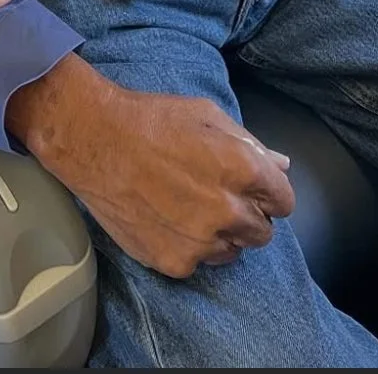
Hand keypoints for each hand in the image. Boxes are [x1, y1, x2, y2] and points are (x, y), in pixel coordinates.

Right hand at [6, 55, 294, 278]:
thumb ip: (248, 142)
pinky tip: (167, 218)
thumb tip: (281, 164)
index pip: (284, 200)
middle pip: (262, 231)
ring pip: (232, 250)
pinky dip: (190, 246)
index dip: (267, 190)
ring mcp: (201, 242)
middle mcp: (228, 211)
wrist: (93, 139)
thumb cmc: (151, 119)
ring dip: (221, 233)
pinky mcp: (174, 262)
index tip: (248, 184)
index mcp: (242, 170)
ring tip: (187, 205)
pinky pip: (199, 262)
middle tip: (214, 192)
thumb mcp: (204, 114)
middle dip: (247, 213)